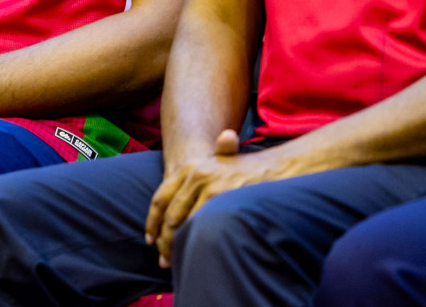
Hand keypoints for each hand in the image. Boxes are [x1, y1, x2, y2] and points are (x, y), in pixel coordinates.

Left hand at [145, 130, 305, 267]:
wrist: (275, 166)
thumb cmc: (245, 171)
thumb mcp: (217, 165)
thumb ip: (193, 182)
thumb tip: (170, 213)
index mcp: (189, 168)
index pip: (161, 197)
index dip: (153, 220)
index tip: (150, 237)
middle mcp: (195, 174)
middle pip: (170, 212)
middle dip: (163, 238)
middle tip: (161, 257)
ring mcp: (209, 184)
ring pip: (182, 221)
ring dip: (175, 243)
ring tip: (172, 260)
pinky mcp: (222, 195)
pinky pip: (201, 222)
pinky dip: (194, 238)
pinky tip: (193, 250)